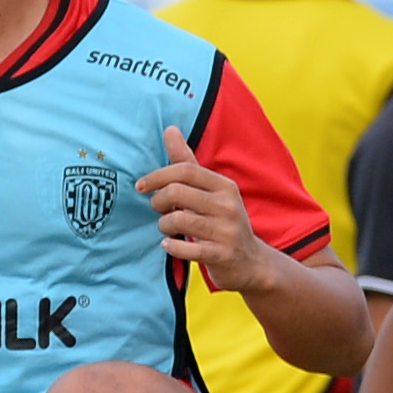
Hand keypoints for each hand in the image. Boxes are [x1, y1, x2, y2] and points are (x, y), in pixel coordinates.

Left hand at [137, 123, 276, 297]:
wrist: (251, 262)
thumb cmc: (222, 221)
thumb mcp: (211, 191)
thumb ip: (187, 162)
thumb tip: (170, 129)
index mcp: (225, 186)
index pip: (185, 170)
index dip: (157, 176)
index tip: (142, 186)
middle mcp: (228, 206)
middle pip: (177, 192)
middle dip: (158, 201)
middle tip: (158, 209)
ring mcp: (227, 232)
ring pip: (178, 219)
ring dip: (163, 224)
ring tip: (166, 227)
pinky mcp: (222, 255)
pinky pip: (186, 248)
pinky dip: (171, 246)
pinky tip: (169, 245)